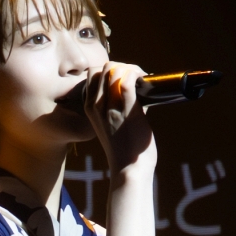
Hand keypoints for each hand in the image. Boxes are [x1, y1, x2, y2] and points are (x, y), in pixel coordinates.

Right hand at [86, 61, 154, 177]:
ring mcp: (109, 107)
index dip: (111, 69)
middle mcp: (95, 105)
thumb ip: (121, 105)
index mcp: (90, 107)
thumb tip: (139, 90)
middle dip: (124, 66)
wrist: (129, 168)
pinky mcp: (126, 110)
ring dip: (133, 69)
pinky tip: (146, 81)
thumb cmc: (125, 148)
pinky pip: (127, 80)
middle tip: (138, 78)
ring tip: (143, 79)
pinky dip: (138, 75)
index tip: (126, 78)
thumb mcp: (113, 124)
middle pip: (105, 67)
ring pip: (115, 69)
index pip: (93, 73)